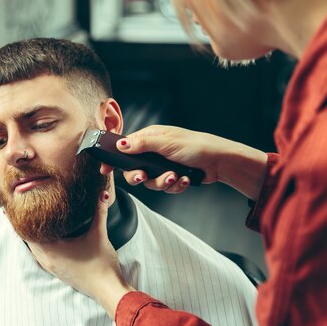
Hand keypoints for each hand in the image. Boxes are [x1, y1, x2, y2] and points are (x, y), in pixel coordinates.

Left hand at [27, 191, 134, 318]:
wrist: (108, 290)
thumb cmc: (101, 265)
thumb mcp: (99, 235)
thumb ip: (99, 212)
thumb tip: (102, 193)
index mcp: (51, 250)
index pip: (27, 232)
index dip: (20, 218)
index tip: (14, 207)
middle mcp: (47, 260)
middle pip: (28, 239)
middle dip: (25, 224)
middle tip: (21, 208)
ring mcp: (51, 267)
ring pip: (35, 248)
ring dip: (32, 235)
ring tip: (30, 221)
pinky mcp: (58, 271)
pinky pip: (42, 255)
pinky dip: (40, 244)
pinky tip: (47, 237)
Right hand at [117, 125, 267, 198]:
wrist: (220, 161)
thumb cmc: (197, 145)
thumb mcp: (166, 143)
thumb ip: (142, 144)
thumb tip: (120, 144)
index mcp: (150, 138)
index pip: (125, 148)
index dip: (114, 159)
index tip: (105, 169)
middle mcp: (154, 152)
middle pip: (134, 170)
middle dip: (139, 176)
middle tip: (144, 177)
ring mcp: (163, 166)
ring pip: (151, 182)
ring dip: (163, 182)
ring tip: (175, 176)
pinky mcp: (173, 177)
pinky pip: (166, 187)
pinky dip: (176, 185)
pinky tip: (185, 178)